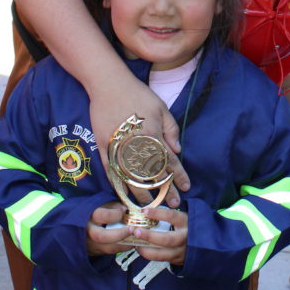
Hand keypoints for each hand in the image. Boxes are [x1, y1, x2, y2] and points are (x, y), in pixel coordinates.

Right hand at [86, 202, 133, 255]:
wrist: (81, 226)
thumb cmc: (94, 212)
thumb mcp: (100, 204)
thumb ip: (112, 204)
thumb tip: (125, 208)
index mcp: (89, 216)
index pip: (101, 216)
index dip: (114, 214)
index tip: (124, 210)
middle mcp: (88, 231)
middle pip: (101, 236)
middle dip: (119, 234)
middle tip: (132, 229)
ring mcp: (91, 244)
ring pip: (107, 248)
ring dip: (124, 244)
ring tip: (135, 237)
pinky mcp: (95, 252)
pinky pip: (110, 252)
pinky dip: (122, 248)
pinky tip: (130, 243)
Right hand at [88, 74, 188, 207]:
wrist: (108, 84)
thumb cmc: (137, 94)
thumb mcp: (161, 107)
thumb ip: (171, 129)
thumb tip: (178, 150)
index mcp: (153, 135)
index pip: (169, 161)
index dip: (179, 176)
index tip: (186, 188)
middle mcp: (136, 145)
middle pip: (152, 175)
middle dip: (164, 191)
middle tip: (173, 204)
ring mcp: (118, 148)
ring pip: (132, 178)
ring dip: (142, 194)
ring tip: (150, 205)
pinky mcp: (104, 147)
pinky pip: (111, 172)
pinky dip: (118, 185)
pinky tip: (125, 195)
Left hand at [127, 205, 188, 266]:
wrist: (202, 243)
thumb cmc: (187, 226)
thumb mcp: (182, 218)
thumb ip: (168, 216)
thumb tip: (146, 211)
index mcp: (186, 223)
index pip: (172, 216)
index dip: (158, 214)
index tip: (144, 211)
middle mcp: (184, 238)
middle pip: (166, 239)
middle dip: (149, 236)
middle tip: (136, 231)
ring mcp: (181, 251)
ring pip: (162, 254)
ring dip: (146, 249)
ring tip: (135, 244)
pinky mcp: (176, 260)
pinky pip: (161, 259)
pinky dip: (149, 255)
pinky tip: (141, 249)